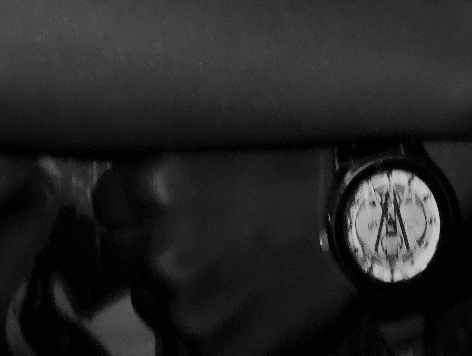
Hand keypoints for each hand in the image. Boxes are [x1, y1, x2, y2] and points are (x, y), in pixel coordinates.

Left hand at [93, 148, 357, 355]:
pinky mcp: (213, 350)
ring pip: (150, 301)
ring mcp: (184, 305)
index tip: (161, 202)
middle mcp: (159, 247)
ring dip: (175, 288)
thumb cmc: (301, 163)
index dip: (134, 202)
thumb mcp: (227, 137)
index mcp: (156, 183)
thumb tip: (134, 174)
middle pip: (124, 254)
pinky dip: (205, 327)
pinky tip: (238, 302)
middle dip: (150, 245)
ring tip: (226, 268)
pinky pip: (183, 343)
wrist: (365, 216)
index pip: (107, 202)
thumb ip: (171, 159)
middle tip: (199, 235)